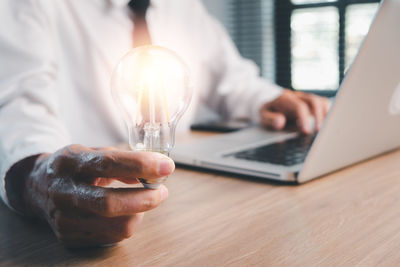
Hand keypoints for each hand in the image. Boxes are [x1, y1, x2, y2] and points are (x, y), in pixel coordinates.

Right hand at [5, 144, 174, 246]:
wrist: (37, 187)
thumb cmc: (73, 167)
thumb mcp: (93, 152)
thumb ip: (122, 160)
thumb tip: (152, 173)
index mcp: (70, 162)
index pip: (107, 164)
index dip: (141, 165)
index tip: (166, 166)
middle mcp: (63, 191)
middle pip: (109, 204)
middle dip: (144, 199)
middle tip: (161, 191)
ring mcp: (64, 218)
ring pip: (116, 226)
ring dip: (140, 213)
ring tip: (144, 200)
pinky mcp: (68, 236)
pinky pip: (111, 237)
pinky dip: (127, 223)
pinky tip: (127, 212)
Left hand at [260, 89, 330, 133]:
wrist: (267, 100)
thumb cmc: (266, 109)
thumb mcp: (262, 115)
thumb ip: (270, 119)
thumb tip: (280, 122)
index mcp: (286, 99)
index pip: (299, 106)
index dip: (304, 118)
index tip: (306, 131)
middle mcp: (298, 97)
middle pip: (313, 101)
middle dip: (318, 116)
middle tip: (318, 131)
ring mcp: (305, 99)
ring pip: (320, 101)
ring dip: (325, 115)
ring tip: (324, 129)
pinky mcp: (310, 103)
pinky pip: (322, 104)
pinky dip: (326, 113)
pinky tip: (325, 125)